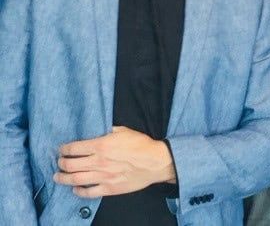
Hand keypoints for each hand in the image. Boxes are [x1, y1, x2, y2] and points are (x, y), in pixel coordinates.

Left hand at [53, 126, 176, 197]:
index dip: (64, 149)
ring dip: (63, 178)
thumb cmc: (142, 145)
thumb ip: (107, 131)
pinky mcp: (109, 188)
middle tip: (60, 162)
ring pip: (74, 180)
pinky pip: (88, 192)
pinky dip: (78, 191)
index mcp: (101, 146)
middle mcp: (99, 162)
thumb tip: (97, 131)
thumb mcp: (124, 131)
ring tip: (59, 176)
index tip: (62, 150)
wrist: (156, 162)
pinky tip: (76, 188)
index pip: (73, 148)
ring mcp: (103, 177)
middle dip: (61, 163)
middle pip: (70, 165)